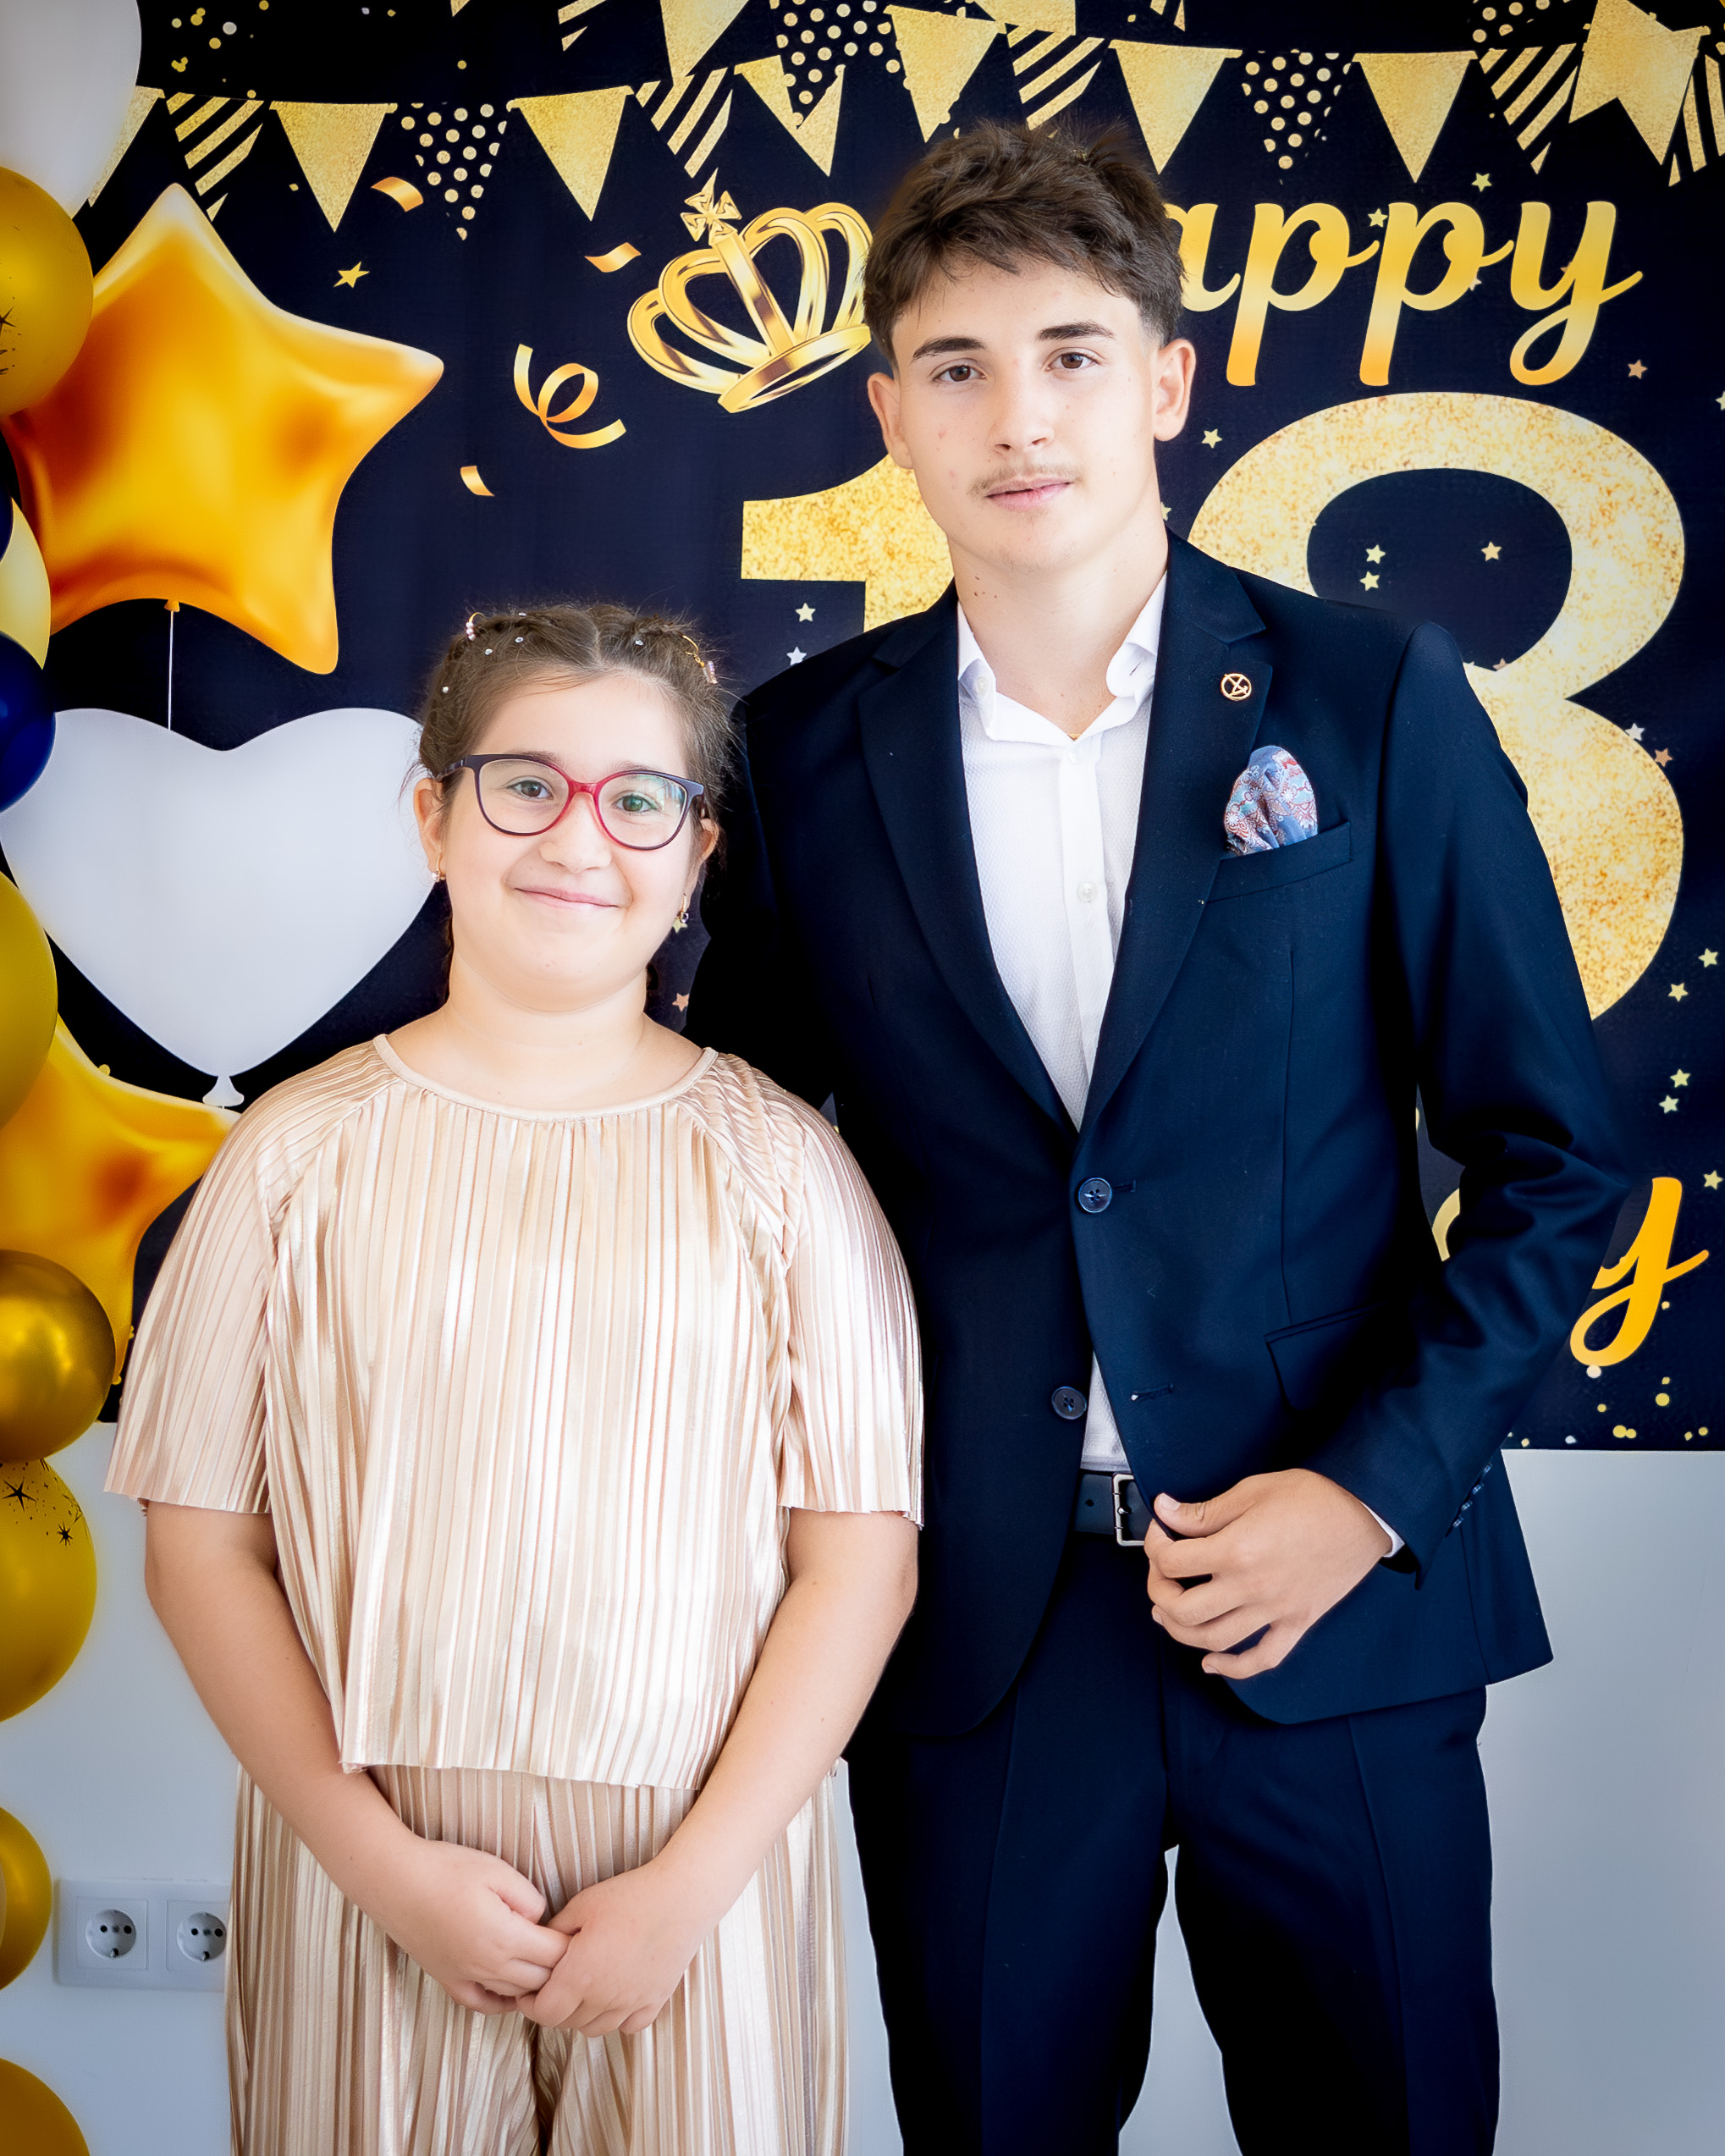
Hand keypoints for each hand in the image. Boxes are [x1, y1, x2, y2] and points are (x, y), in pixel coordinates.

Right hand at [368, 1835, 568, 2013]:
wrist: (396, 1881)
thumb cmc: (447, 1869)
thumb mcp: (498, 1871)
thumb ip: (529, 1898)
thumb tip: (540, 1920)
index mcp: (505, 1937)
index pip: (554, 1955)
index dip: (573, 1948)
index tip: (586, 1939)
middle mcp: (487, 1965)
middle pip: (538, 1980)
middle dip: (560, 1970)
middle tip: (575, 1957)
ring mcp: (465, 1975)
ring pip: (513, 1993)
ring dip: (535, 1986)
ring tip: (552, 1974)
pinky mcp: (447, 1978)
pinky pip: (481, 2003)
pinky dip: (501, 2002)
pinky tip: (511, 1995)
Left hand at [519, 1861, 711, 2037]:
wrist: (681, 1898)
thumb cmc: (631, 1897)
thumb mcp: (582, 1905)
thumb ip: (555, 1933)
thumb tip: (540, 1949)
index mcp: (581, 1976)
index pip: (544, 2013)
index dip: (530, 2005)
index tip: (527, 1991)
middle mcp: (605, 1999)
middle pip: (566, 2023)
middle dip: (553, 2007)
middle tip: (553, 1985)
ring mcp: (631, 2004)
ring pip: (595, 2028)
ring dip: (582, 2015)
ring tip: (583, 1989)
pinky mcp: (654, 2001)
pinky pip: (627, 2026)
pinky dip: (616, 2017)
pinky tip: (615, 1994)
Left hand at [1144, 1468, 1392, 1678]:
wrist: (1365, 1514)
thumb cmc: (1315, 1498)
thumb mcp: (1251, 1491)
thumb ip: (1204, 1511)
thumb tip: (1166, 1512)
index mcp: (1237, 1551)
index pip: (1173, 1562)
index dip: (1155, 1545)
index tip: (1161, 1532)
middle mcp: (1252, 1588)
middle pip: (1183, 1609)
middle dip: (1159, 1592)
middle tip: (1160, 1574)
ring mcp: (1275, 1610)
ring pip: (1214, 1639)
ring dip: (1181, 1631)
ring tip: (1168, 1614)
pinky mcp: (1297, 1622)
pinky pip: (1263, 1658)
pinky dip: (1234, 1669)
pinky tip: (1213, 1663)